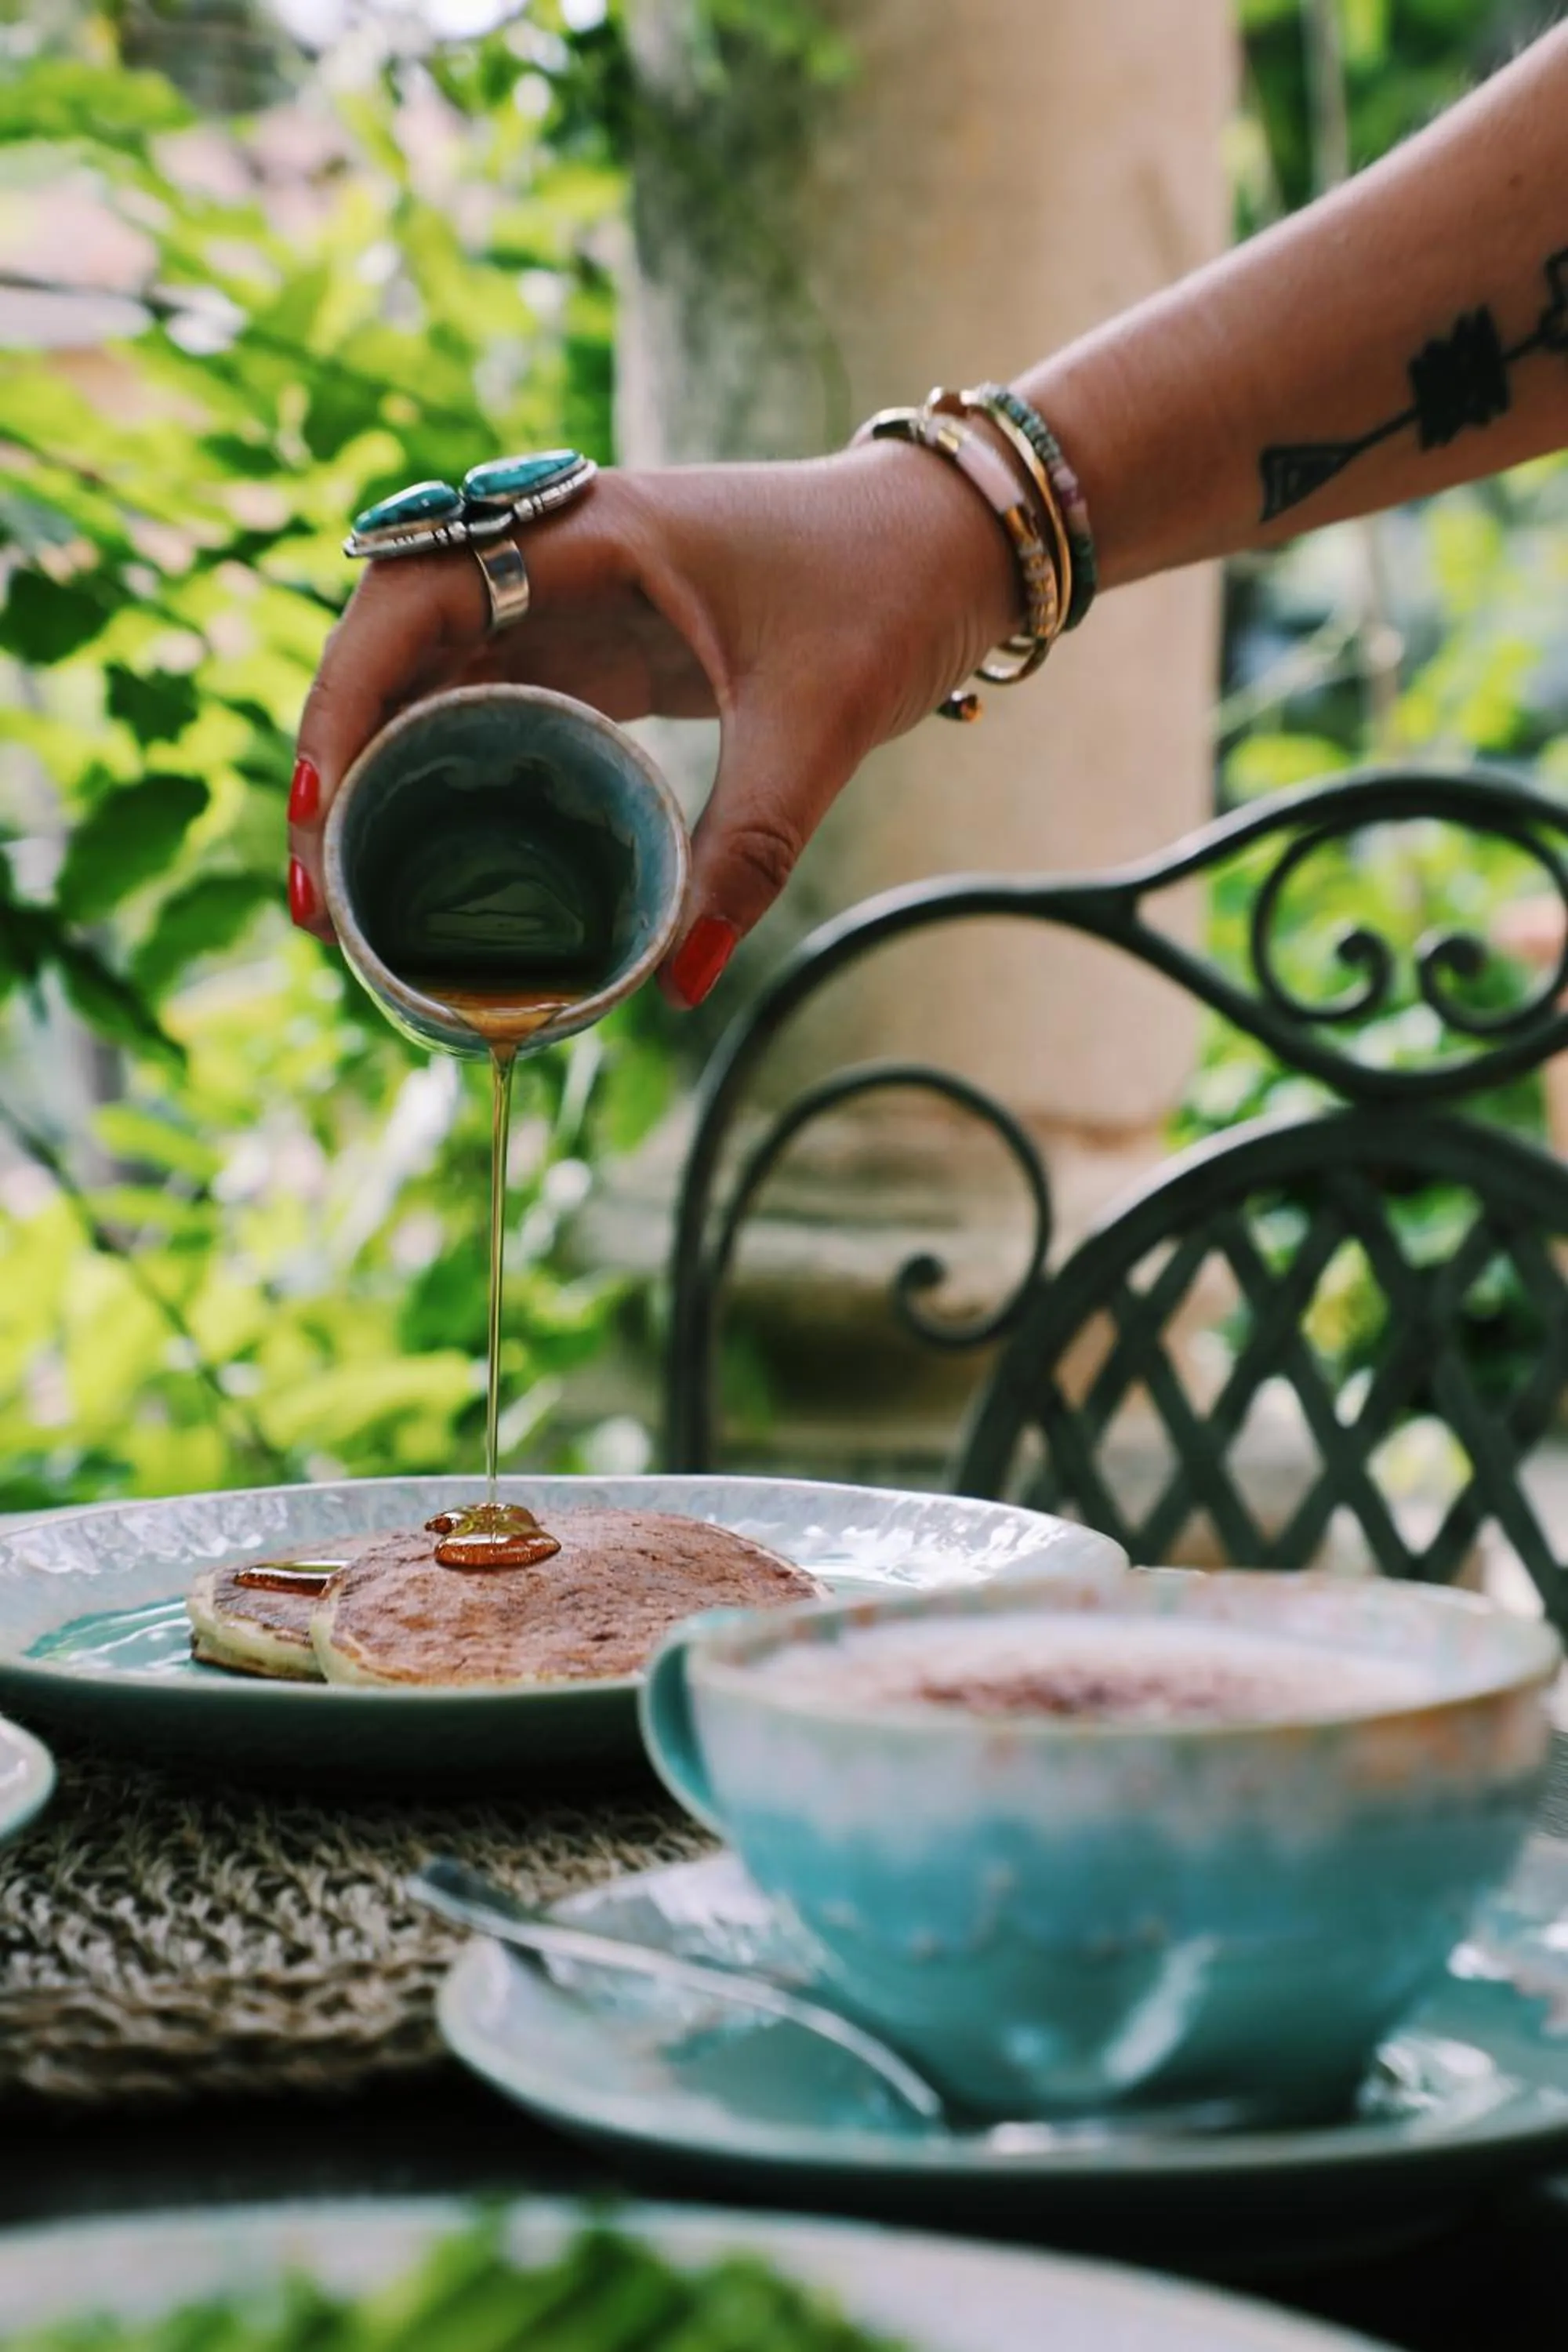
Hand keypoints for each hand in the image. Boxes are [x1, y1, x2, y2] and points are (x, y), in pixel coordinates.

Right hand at [289, 444, 1015, 1003]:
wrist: (951, 545)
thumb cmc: (886, 592)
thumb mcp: (819, 724)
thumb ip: (748, 853)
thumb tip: (680, 987)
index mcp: (586, 534)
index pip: (409, 602)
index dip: (343, 699)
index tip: (319, 806)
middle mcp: (553, 557)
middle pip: (392, 652)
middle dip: (337, 763)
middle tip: (319, 898)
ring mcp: (569, 604)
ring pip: (430, 686)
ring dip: (381, 780)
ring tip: (350, 902)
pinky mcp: (597, 651)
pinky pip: (490, 708)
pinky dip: (446, 778)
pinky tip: (424, 860)